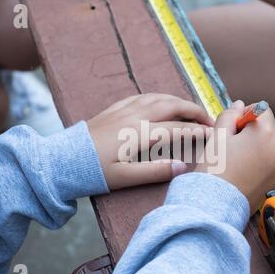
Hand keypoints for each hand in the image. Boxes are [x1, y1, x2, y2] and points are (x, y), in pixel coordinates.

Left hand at [87, 94, 213, 189]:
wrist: (61, 160)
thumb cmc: (92, 171)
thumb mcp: (124, 178)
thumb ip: (155, 171)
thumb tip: (183, 167)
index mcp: (139, 133)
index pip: (177, 129)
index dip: (197, 131)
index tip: (212, 134)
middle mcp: (134, 116)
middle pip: (171, 106)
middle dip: (193, 110)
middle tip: (208, 119)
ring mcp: (123, 109)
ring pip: (158, 97)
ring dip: (178, 101)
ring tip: (190, 110)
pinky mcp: (114, 109)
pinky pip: (142, 96)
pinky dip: (159, 97)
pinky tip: (161, 101)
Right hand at [196, 100, 274, 209]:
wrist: (217, 203)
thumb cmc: (216, 168)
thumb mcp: (218, 135)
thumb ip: (230, 115)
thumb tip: (239, 105)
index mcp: (266, 133)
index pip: (262, 109)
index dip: (246, 114)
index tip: (233, 126)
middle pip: (272, 125)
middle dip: (256, 128)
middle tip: (235, 141)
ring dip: (261, 142)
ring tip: (241, 155)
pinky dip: (265, 157)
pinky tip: (247, 166)